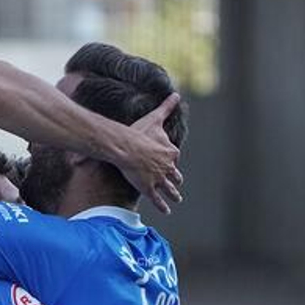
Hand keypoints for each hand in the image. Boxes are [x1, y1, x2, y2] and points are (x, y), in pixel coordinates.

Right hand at [117, 93, 183, 214]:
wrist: (126, 147)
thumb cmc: (138, 132)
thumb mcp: (155, 117)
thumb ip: (166, 106)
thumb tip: (177, 93)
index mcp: (169, 151)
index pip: (174, 157)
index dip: (172, 159)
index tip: (171, 160)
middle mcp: (167, 167)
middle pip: (175, 174)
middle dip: (176, 178)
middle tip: (177, 182)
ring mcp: (158, 179)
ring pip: (170, 189)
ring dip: (174, 194)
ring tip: (177, 198)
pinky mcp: (148, 188)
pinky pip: (158, 199)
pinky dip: (163, 206)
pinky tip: (167, 211)